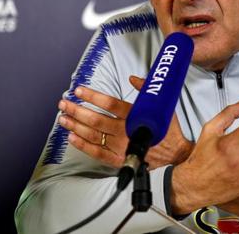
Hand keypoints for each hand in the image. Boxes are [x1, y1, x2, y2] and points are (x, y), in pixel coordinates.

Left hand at [57, 77, 192, 168]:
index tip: (79, 90)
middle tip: (64, 104)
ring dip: (76, 126)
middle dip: (77, 110)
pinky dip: (83, 146)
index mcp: (135, 116)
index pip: (109, 104)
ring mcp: (121, 146)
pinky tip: (72, 138)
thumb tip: (133, 78)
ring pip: (93, 135)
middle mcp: (125, 131)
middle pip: (96, 119)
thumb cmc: (168, 131)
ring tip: (63, 119)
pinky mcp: (119, 159)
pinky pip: (97, 153)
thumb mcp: (161, 106)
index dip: (92, 96)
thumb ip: (145, 90)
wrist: (176, 157)